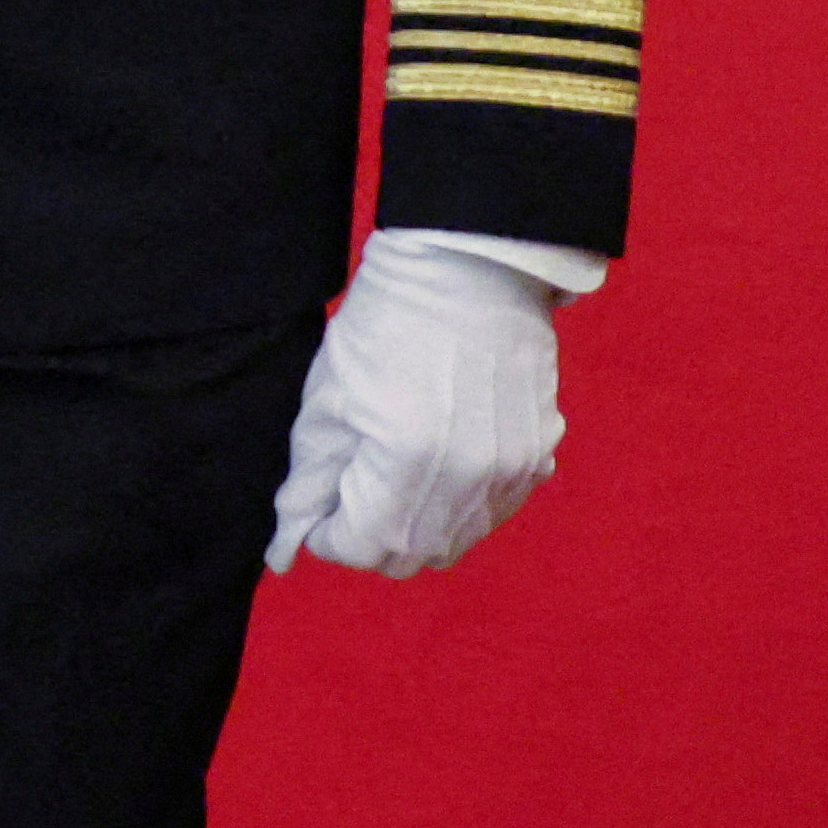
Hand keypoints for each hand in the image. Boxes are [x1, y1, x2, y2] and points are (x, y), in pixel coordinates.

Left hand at [267, 232, 570, 575]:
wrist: (468, 273)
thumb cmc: (384, 326)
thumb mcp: (326, 401)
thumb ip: (308, 482)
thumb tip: (287, 545)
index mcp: (408, 463)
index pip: (363, 548)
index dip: (329, 538)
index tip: (315, 515)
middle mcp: (471, 480)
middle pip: (412, 555)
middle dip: (369, 539)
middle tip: (347, 497)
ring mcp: (513, 471)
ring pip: (455, 540)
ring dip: (415, 527)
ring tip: (389, 477)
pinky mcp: (540, 456)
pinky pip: (492, 511)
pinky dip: (458, 507)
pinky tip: (436, 466)